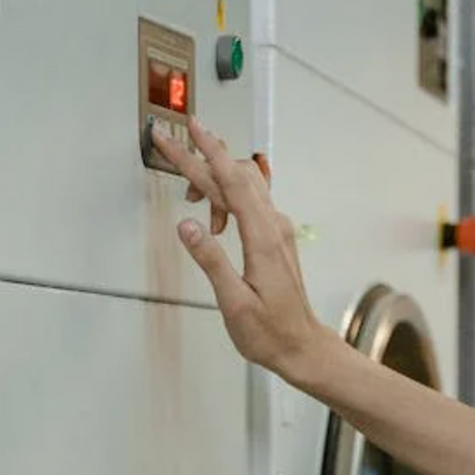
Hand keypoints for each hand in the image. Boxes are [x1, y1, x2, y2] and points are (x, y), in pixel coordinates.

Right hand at [152, 115, 334, 380]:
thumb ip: (211, 261)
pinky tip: (213, 223)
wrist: (302, 346)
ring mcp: (278, 230)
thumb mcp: (233, 302)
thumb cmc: (269, 331)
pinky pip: (251, 202)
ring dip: (214, 180)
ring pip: (246, 186)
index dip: (208, 153)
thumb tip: (187, 224)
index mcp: (262, 239)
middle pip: (237, 176)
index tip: (189, 128)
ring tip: (189, 197)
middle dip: (202, 155)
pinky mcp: (276, 237)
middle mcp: (274, 226)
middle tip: (171, 142)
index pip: (232, 183)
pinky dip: (227, 199)